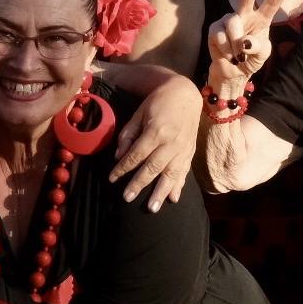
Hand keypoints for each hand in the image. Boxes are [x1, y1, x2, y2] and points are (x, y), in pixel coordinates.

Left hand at [109, 72, 201, 212]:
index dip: (123, 168)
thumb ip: (128, 135)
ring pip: (171, 174)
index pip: (136, 154)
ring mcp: (183, 149)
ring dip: (160, 192)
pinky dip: (179, 186)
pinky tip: (173, 199)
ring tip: (152, 208)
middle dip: (138, 184)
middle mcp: (171, 142)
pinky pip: (184, 172)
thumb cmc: (158, 102)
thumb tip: (118, 156)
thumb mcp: (139, 114)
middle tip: (127, 198)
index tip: (112, 179)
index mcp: (156, 131)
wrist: (185, 95)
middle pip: (152, 167)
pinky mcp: (190, 152)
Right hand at [206, 0, 291, 83]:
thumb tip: (245, 42)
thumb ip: (258, 47)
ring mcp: (228, 20)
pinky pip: (220, 37)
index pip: (271, 5)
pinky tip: (228, 55)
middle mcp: (244, 16)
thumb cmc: (251, 58)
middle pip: (246, 2)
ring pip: (233, 26)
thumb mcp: (262, 54)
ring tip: (239, 56)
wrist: (234, 72)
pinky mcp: (214, 28)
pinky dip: (226, 50)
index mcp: (261, 19)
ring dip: (237, 45)